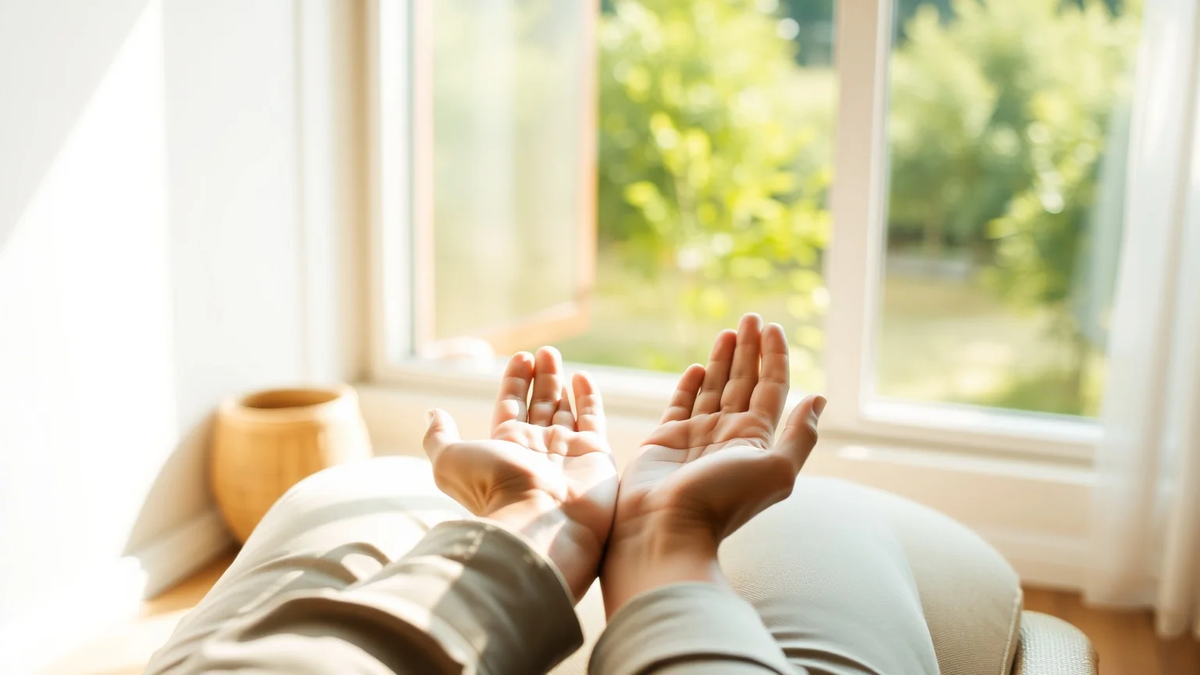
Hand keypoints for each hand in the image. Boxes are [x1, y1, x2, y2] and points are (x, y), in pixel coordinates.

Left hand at [422, 347, 617, 601]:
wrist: (539, 518)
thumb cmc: (493, 489)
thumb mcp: (449, 460)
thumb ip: (439, 437)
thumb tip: (432, 414)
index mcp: (506, 448)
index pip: (511, 406)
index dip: (515, 382)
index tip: (521, 357)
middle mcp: (537, 449)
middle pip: (538, 405)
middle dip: (540, 378)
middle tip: (543, 352)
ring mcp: (567, 452)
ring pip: (563, 409)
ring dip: (559, 382)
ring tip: (554, 355)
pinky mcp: (595, 454)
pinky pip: (592, 420)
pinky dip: (589, 398)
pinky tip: (582, 378)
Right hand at [601, 314, 824, 614]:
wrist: (666, 528)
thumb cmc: (721, 500)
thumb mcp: (775, 469)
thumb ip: (801, 435)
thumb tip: (820, 398)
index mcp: (757, 440)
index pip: (771, 388)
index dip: (774, 356)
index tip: (773, 327)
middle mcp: (729, 435)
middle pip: (744, 382)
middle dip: (749, 349)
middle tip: (750, 317)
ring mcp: (697, 436)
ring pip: (714, 388)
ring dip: (723, 359)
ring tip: (728, 330)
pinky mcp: (666, 439)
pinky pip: (681, 404)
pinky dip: (690, 384)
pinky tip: (696, 367)